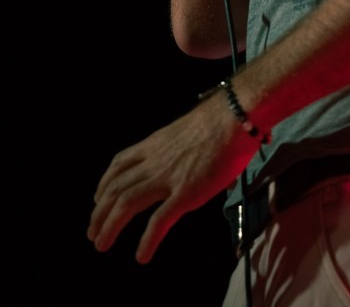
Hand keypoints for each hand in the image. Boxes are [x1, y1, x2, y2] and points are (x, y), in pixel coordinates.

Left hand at [87, 91, 255, 262]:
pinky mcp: (186, 192)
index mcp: (155, 144)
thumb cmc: (222, 120)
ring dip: (110, 226)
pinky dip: (148, 240)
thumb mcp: (188, 131)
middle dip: (99, 211)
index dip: (104, 183)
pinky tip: (142, 256)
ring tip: (102, 244)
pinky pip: (159, 220)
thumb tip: (189, 160)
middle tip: (93, 231)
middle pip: (116, 187)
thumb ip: (180, 149)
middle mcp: (155, 161)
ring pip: (127, 203)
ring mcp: (169, 177)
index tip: (98, 198)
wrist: (235, 116)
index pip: (120, 163)